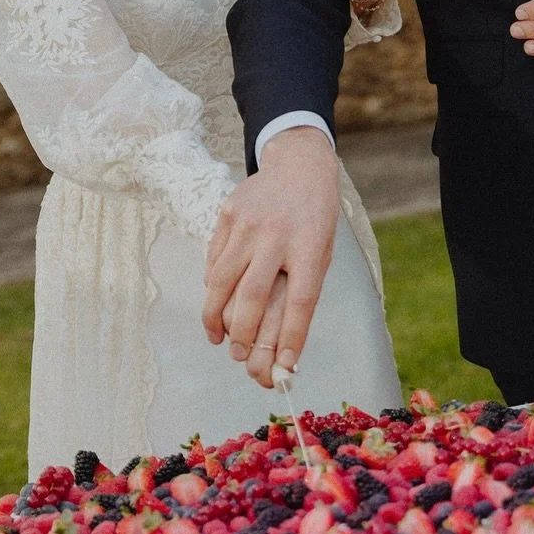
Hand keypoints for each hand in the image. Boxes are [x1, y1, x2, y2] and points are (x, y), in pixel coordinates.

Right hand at [203, 128, 338, 376]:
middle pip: (254, 297)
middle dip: (244, 336)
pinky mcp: (227, 214)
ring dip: (215, 317)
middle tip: (239, 357)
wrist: (298, 166)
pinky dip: (213, 288)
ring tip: (217, 338)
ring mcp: (248, 223)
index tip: (284, 368)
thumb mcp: (321, 252)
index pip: (300, 302)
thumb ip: (302, 291)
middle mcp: (277, 234)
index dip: (291, 339)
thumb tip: (282, 346)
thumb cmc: (314, 220)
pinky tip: (216, 302)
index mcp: (311, 246)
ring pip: (222, 282)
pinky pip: (214, 261)